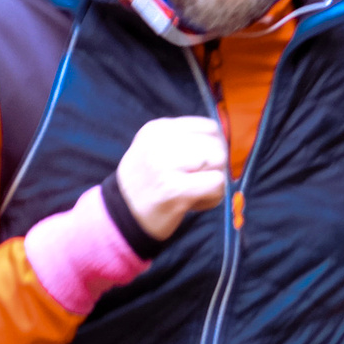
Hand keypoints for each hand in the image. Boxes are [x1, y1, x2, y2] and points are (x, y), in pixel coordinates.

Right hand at [113, 117, 228, 240]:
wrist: (122, 217)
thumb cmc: (145, 184)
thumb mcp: (153, 149)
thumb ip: (183, 140)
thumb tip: (222, 139)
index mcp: (157, 129)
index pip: (208, 126)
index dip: (214, 146)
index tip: (202, 164)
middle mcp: (159, 143)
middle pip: (216, 144)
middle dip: (215, 166)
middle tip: (197, 181)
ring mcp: (165, 165)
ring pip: (218, 161)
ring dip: (214, 181)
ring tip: (195, 191)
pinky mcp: (175, 189)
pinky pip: (217, 183)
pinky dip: (213, 197)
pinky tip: (195, 203)